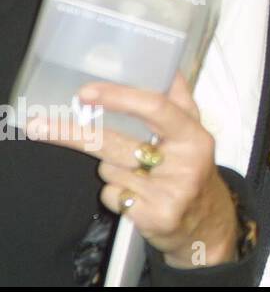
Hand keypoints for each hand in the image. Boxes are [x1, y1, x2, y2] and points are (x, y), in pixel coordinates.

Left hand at [27, 73, 237, 268]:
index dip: (120, 98)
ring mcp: (170, 191)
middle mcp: (185, 163)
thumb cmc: (193, 169)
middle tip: (39, 125)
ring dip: (111, 170)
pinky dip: (116, 195)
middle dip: (74, 133)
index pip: (156, 109)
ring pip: (110, 171)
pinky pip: (113, 196)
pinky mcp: (155, 217)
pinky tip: (136, 196)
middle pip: (117, 143)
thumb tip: (170, 68)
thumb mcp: (194, 134)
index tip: (86, 92)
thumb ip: (180, 102)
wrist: (207, 223)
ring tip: (137, 175)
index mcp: (194, 136)